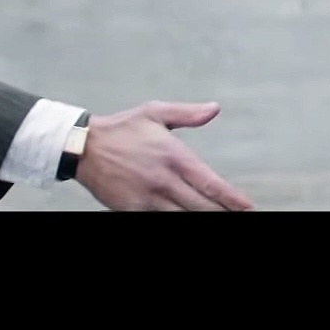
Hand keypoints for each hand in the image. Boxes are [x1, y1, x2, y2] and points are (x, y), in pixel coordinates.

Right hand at [73, 100, 253, 210]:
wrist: (82, 147)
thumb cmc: (122, 128)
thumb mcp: (155, 112)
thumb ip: (187, 114)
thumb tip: (214, 109)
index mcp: (173, 156)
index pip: (210, 183)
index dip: (231, 199)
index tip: (247, 207)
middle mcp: (163, 180)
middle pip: (201, 206)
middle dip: (221, 212)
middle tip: (239, 216)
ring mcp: (148, 198)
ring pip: (183, 217)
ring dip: (201, 217)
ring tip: (218, 217)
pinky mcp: (133, 209)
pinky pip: (160, 220)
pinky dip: (175, 220)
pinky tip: (186, 217)